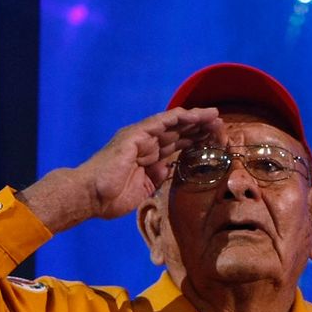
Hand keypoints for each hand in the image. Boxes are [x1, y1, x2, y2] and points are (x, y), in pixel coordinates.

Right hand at [19, 107, 224, 232]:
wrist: (90, 196)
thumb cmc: (111, 196)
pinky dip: (175, 118)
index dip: (196, 141)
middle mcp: (145, 143)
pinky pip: (158, 123)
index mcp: (148, 157)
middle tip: (221, 125)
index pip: (178, 145)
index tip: (216, 141)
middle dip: (200, 129)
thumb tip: (169, 171)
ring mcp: (140, 138)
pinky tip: (192, 115)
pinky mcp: (134, 136)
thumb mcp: (143, 188)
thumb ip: (156, 177)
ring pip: (172, 125)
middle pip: (179, 133)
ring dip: (193, 120)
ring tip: (213, 116)